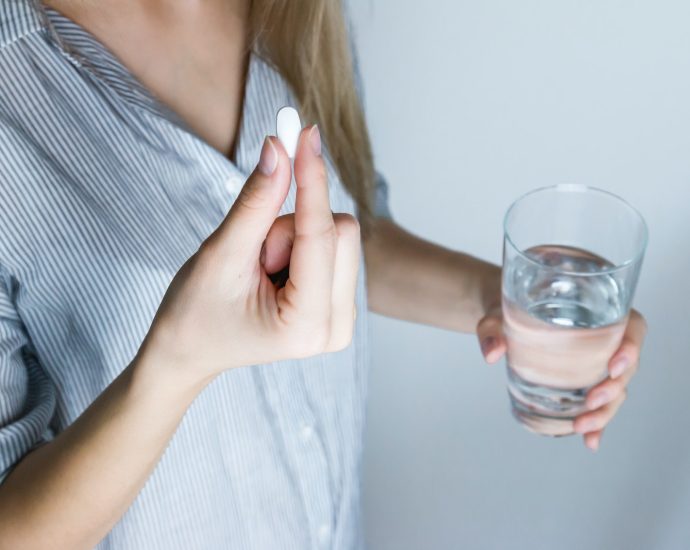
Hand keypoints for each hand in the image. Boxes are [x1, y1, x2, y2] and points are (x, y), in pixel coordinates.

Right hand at [140, 125, 360, 385]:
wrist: (191, 350)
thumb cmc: (195, 312)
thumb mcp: (221, 254)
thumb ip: (255, 202)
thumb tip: (279, 147)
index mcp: (306, 326)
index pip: (320, 234)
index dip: (311, 179)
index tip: (306, 132)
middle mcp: (337, 328)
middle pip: (341, 231)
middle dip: (291, 226)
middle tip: (255, 254)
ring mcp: (342, 318)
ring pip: (338, 235)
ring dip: (293, 237)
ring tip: (260, 269)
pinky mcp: (340, 304)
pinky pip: (333, 246)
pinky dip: (301, 245)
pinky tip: (275, 272)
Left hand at [476, 305, 646, 450]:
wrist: (501, 320)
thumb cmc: (506, 308)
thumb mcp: (496, 314)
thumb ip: (492, 329)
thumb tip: (492, 352)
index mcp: (596, 311)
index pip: (631, 327)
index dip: (631, 347)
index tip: (614, 366)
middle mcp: (604, 338)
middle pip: (625, 366)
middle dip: (613, 388)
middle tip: (591, 402)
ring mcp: (596, 363)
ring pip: (616, 390)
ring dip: (605, 412)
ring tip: (582, 427)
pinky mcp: (583, 381)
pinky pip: (598, 403)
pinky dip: (597, 423)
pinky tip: (590, 441)